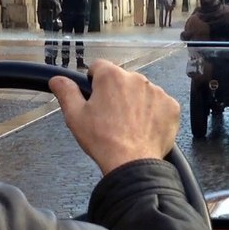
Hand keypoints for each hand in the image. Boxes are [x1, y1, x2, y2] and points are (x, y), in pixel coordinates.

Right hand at [49, 62, 178, 175]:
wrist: (132, 163)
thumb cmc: (102, 140)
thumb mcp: (75, 116)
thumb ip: (66, 92)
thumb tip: (57, 79)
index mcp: (111, 76)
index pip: (99, 67)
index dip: (94, 82)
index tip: (95, 98)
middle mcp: (137, 78)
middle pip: (122, 79)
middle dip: (116, 93)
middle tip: (111, 117)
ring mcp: (157, 91)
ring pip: (142, 91)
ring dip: (136, 102)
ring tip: (129, 125)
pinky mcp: (171, 106)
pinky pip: (160, 104)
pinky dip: (154, 113)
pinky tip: (144, 128)